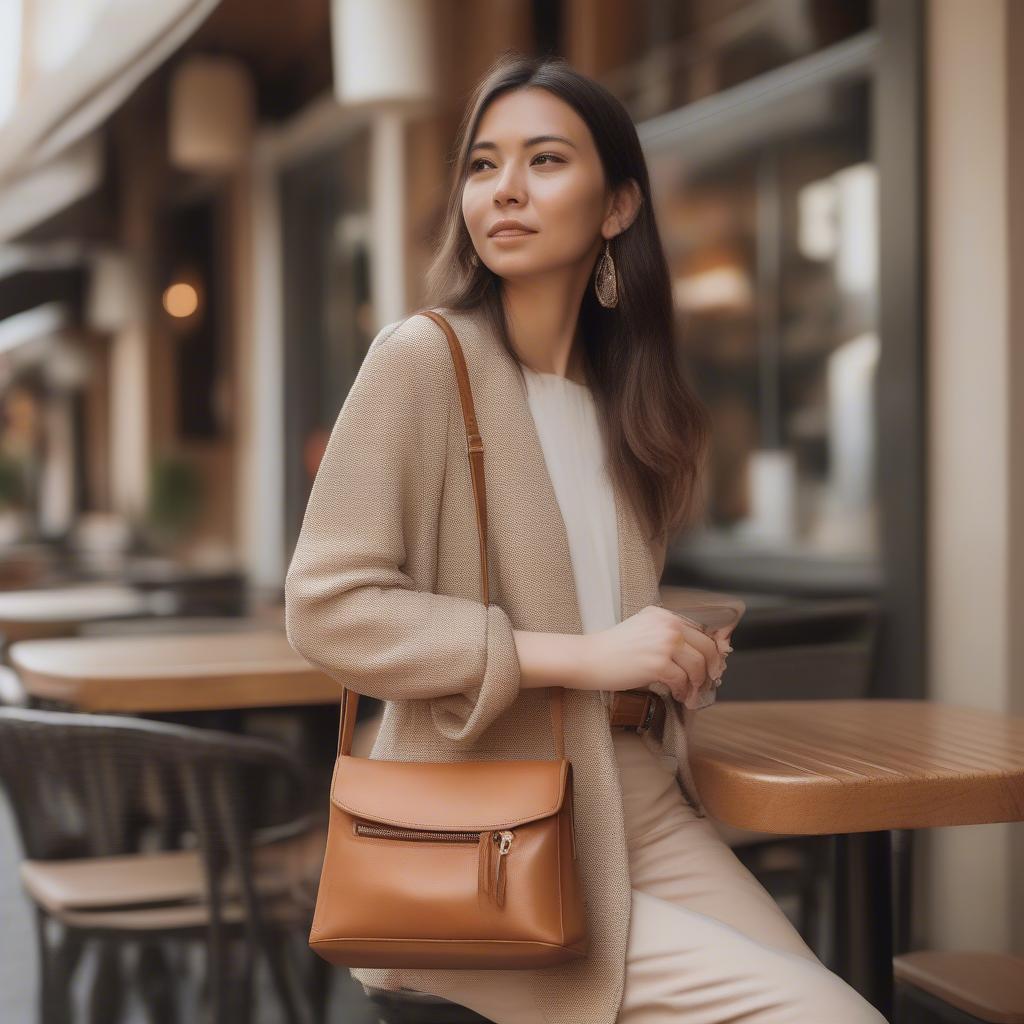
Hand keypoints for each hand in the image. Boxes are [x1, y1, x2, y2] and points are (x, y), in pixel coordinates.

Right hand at [584, 605, 728, 704]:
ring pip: (698, 666)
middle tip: (709, 681)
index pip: (701, 631)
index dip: (712, 650)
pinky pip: (683, 680)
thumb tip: (694, 654)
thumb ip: (666, 634)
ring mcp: (664, 644)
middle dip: (711, 668)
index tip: (713, 664)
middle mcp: (668, 625)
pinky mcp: (658, 664)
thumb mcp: (643, 629)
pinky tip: (679, 695)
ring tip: (692, 693)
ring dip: (698, 683)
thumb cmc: (612, 648)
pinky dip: (684, 691)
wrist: (590, 657)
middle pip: (706, 648)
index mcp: (665, 615)